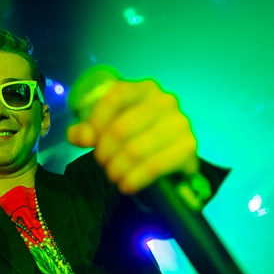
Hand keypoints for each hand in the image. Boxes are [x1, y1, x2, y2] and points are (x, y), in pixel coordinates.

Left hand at [66, 79, 198, 193]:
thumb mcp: (104, 129)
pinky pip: (154, 166)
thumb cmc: (132, 137)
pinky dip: (134, 180)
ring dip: (117, 169)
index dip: (95, 122)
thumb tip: (85, 137)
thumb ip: (85, 130)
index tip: (89, 141)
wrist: (166, 158)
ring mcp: (180, 123)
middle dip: (104, 152)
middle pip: (120, 129)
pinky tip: (126, 185)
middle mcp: (165, 101)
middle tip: (102, 163)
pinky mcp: (188, 147)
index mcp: (144, 88)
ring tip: (113, 175)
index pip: (114, 98)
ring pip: (135, 150)